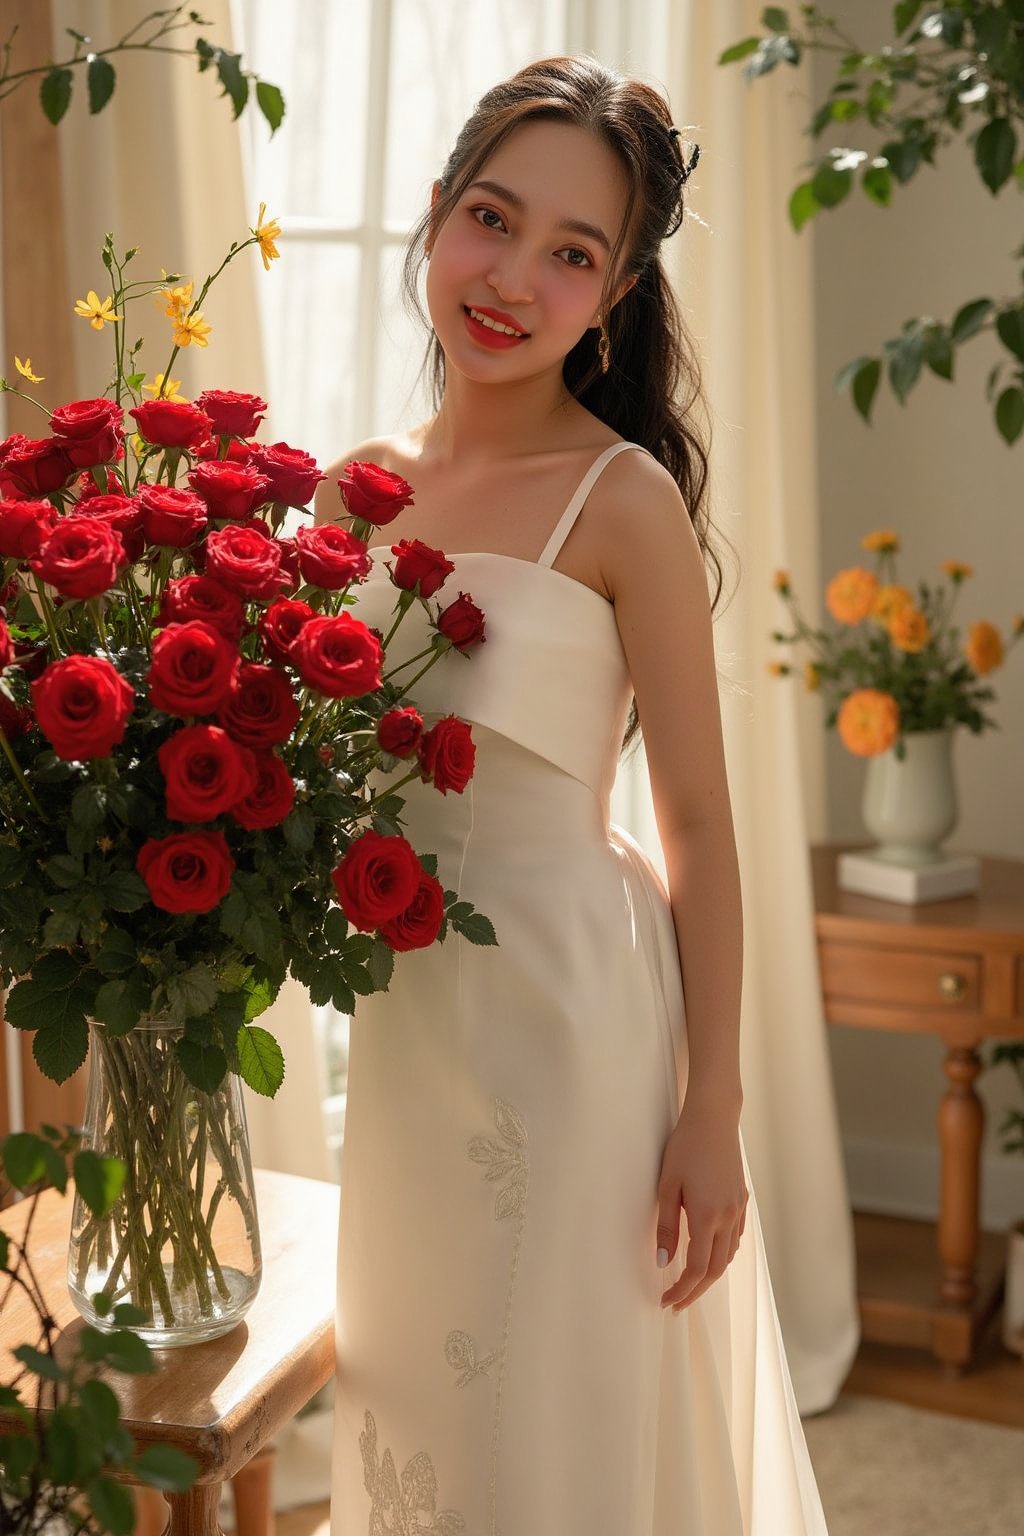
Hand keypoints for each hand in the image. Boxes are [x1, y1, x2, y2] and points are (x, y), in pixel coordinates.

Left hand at [655, 1090, 747, 1312]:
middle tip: (676, 1304)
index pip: (696, 1268)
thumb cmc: (685, 1147)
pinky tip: (710, 1254)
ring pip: (728, 1256)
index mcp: (707, 1217)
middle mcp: (727, 1218)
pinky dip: (723, 1255)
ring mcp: (738, 1209)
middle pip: (715, 1269)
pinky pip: (735, 1238)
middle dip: (695, 1291)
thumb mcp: (667, 1186)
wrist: (714, 1119)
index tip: (666, 1301)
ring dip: (709, 1275)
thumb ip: (666, 1227)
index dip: (682, 1290)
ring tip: (689, 1284)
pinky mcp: (742, 1199)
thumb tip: (662, 1262)